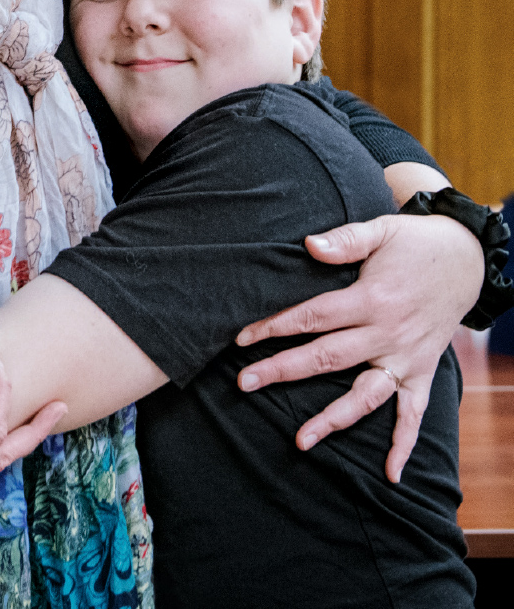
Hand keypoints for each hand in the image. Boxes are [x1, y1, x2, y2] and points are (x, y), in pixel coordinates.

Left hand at [235, 213, 482, 481]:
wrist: (465, 260)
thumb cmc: (415, 243)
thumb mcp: (381, 231)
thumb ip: (345, 240)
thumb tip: (309, 244)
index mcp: (371, 299)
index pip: (313, 317)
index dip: (275, 327)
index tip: (241, 339)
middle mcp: (387, 334)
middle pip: (327, 358)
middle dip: (282, 371)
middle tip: (244, 383)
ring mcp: (406, 358)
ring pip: (364, 396)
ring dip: (332, 420)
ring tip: (299, 441)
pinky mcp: (423, 372)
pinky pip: (414, 414)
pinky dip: (403, 444)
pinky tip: (390, 475)